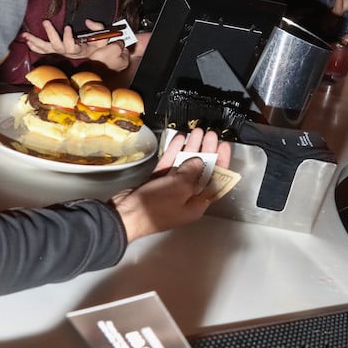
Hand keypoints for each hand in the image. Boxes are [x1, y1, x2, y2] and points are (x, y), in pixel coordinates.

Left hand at [23, 19, 129, 71]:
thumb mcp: (102, 37)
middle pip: (57, 46)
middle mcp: (68, 52)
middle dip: (50, 34)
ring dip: (36, 41)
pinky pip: (43, 51)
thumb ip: (97, 28)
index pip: (71, 46)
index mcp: (79, 50)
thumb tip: (88, 21)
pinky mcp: (55, 51)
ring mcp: (60, 52)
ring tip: (26, 35)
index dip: (68, 38)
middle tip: (45, 21)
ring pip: (46, 49)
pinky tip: (27, 41)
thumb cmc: (96, 45)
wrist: (91, 54)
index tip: (68, 27)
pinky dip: (34, 47)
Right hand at [110, 129, 231, 242]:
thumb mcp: (180, 188)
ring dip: (191, 148)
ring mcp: (172, 190)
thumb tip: (199, 161)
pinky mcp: (158, 183)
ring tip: (196, 132)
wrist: (124, 215)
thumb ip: (193, 172)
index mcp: (197, 203)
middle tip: (209, 134)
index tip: (223, 145)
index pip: (216, 180)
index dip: (221, 161)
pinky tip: (179, 140)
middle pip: (201, 170)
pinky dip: (174, 152)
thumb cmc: (155, 207)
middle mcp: (187, 197)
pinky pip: (170, 165)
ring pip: (185, 165)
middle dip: (206, 151)